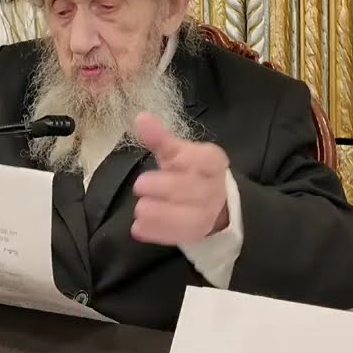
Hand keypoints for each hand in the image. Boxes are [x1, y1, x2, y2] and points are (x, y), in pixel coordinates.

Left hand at [131, 113, 229, 245]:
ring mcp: (207, 213)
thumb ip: (159, 137)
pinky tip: (138, 228)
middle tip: (140, 184)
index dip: (191, 159)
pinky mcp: (196, 233)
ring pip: (189, 217)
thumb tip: (141, 117)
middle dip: (166, 187)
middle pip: (194, 189)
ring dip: (162, 214)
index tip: (173, 158)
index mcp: (212, 163)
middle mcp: (214, 188)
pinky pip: (179, 235)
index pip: (209, 159)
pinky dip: (158, 232)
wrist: (212, 204)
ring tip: (139, 209)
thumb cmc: (189, 172)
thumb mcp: (176, 153)